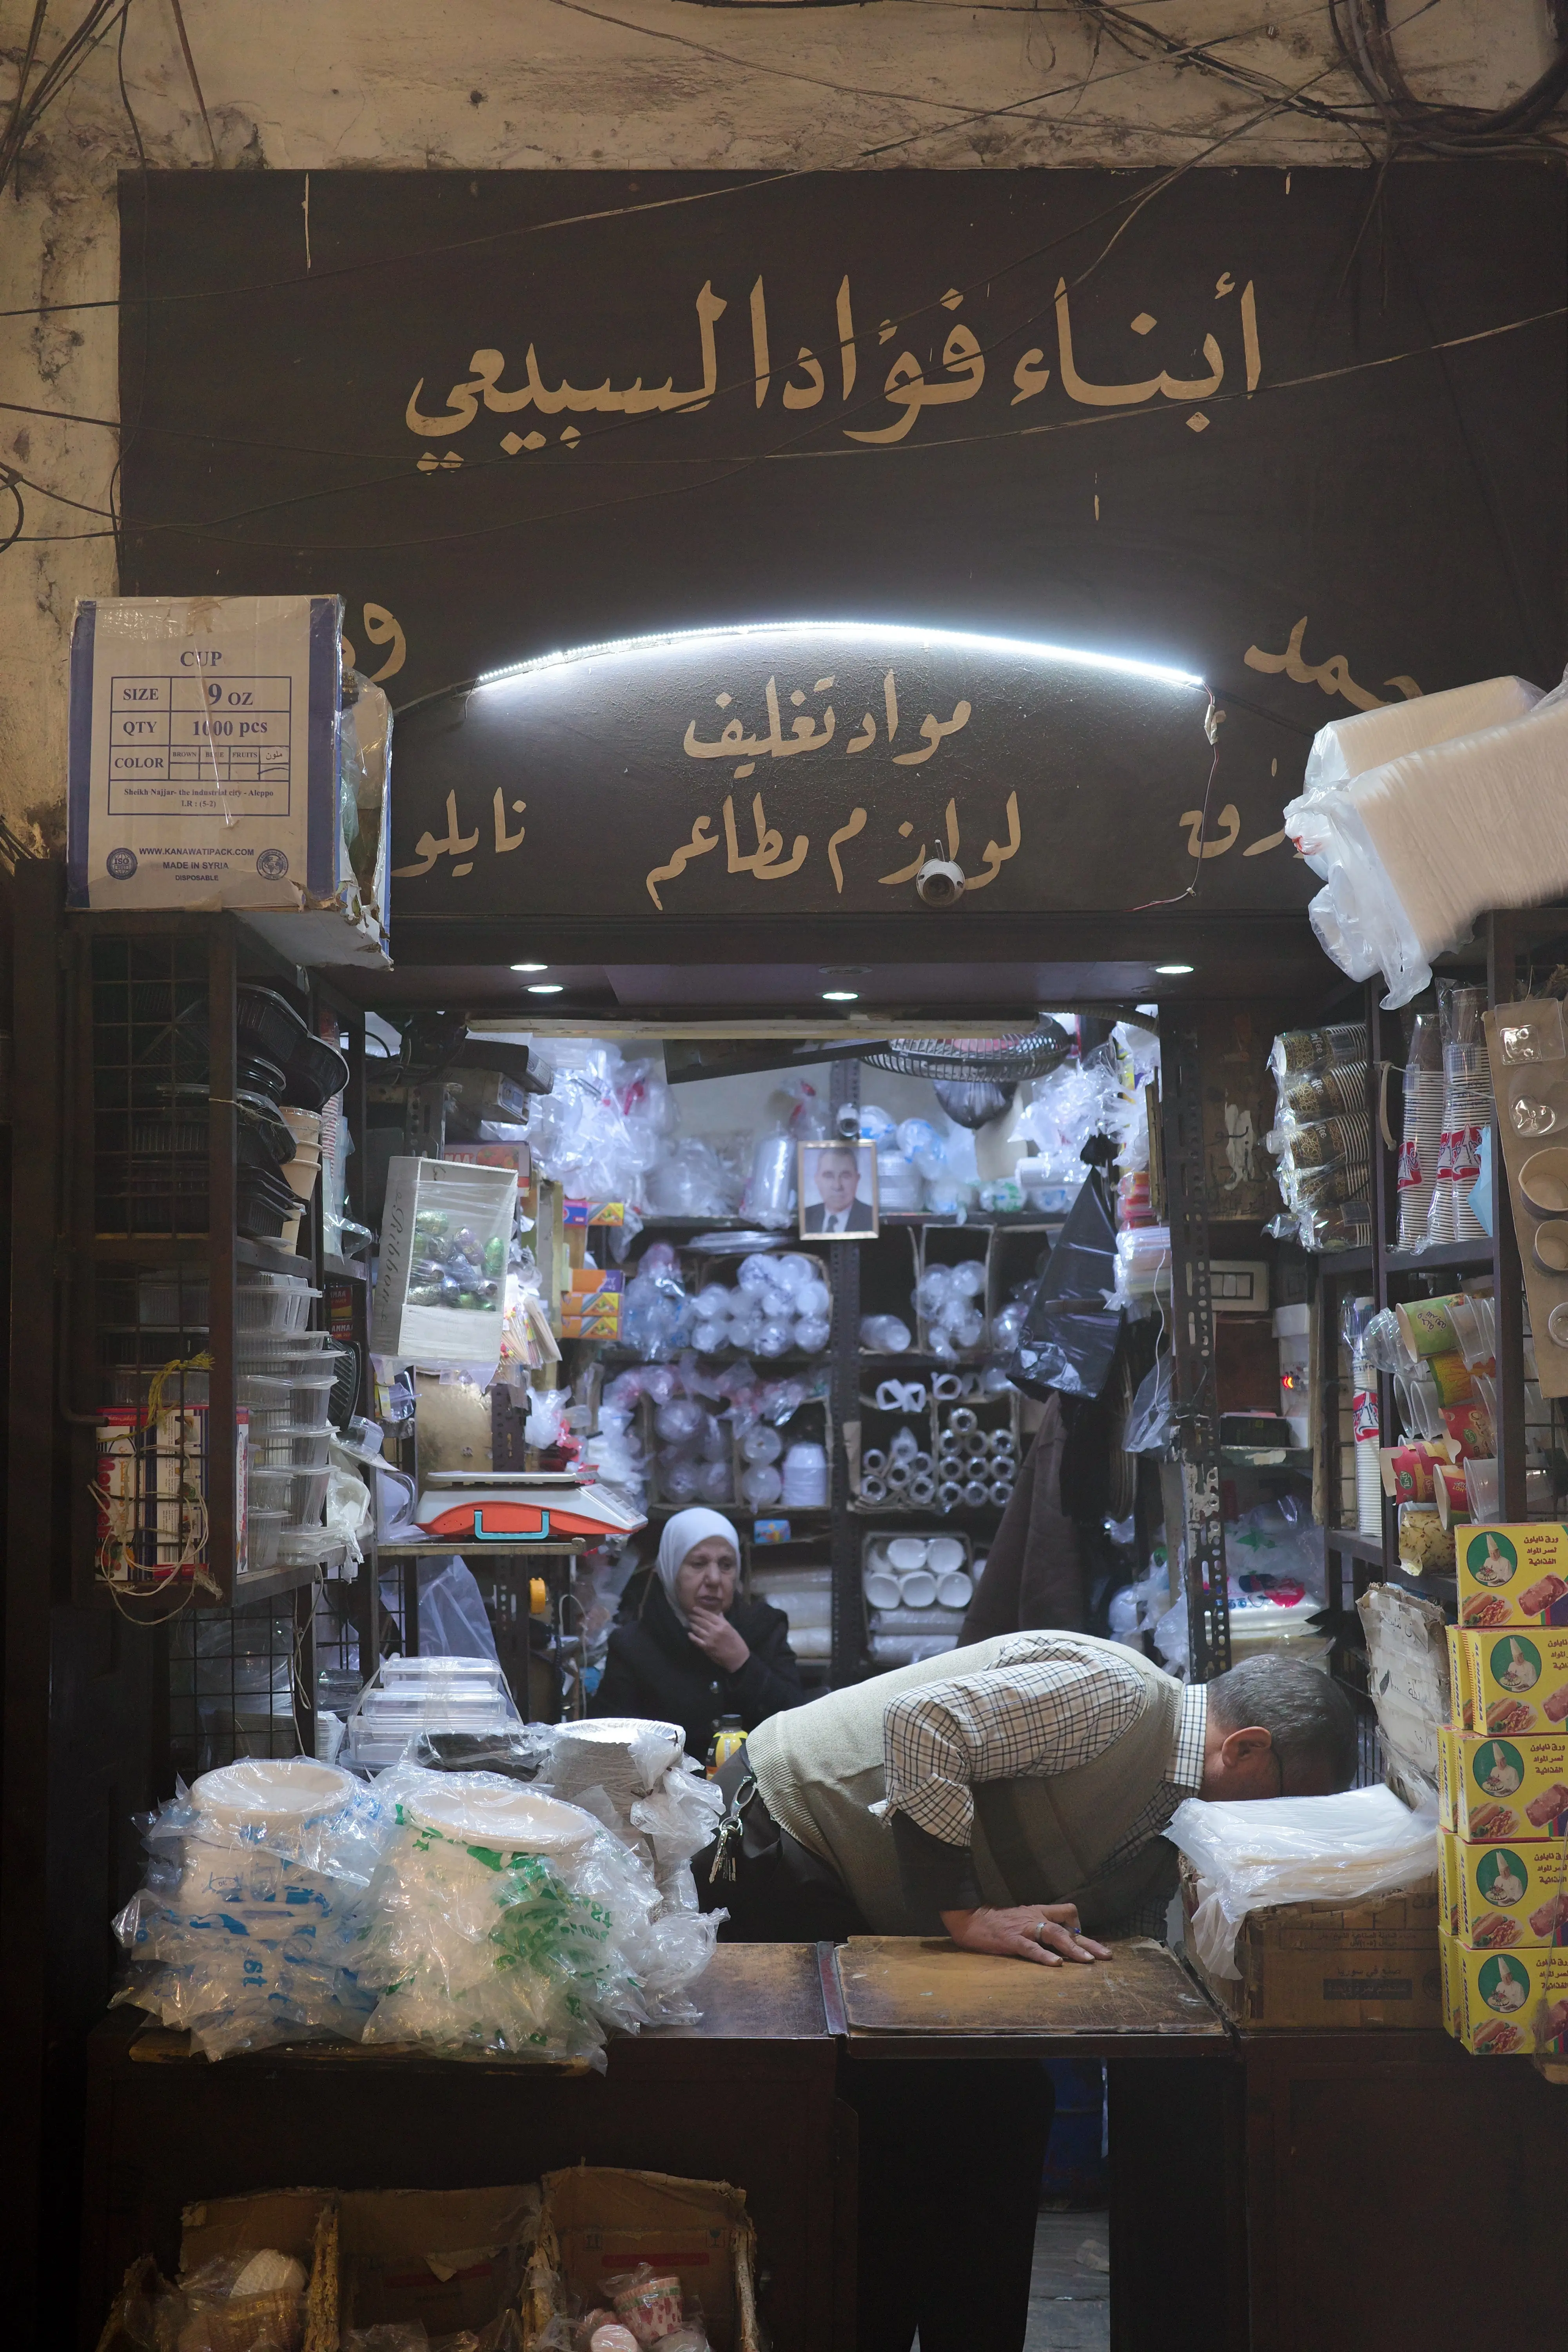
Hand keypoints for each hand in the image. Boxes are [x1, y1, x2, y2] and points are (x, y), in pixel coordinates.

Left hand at [687, 1608, 749, 1672]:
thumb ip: (723, 1621)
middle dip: (695, 1617)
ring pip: (697, 1629)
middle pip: (702, 1621)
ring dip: (693, 1625)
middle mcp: (715, 1630)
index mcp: (722, 1625)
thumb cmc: (737, 1642)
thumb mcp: (732, 1629)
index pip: (709, 1615)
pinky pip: (696, 1640)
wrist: (737, 1658)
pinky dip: (692, 1636)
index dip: (700, 1611)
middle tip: (690, 1614)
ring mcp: (709, 1639)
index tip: (694, 1608)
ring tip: (690, 1622)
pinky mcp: (706, 1647)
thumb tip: (718, 1612)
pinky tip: (689, 1633)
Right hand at [940, 1902, 1110, 1967]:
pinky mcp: (1011, 1940)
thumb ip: (1035, 1925)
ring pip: (1054, 1936)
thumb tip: (1052, 1939)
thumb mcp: (1019, 1917)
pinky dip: (1044, 1956)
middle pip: (1067, 1928)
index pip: (1066, 1912)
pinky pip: (1031, 1948)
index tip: (1084, 1941)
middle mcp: (1035, 1917)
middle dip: (1089, 1943)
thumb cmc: (993, 1920)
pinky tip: (1055, 1965)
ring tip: (1088, 1962)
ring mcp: (1024, 1928)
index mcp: (1037, 1911)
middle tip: (1107, 1956)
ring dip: (1073, 1949)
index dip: (1078, 1926)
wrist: (969, 1916)